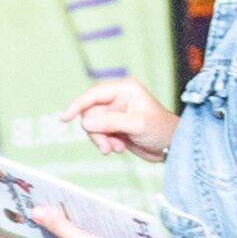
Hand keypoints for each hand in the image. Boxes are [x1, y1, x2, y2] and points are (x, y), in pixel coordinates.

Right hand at [60, 76, 175, 161]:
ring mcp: (115, 113)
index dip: (78, 105)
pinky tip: (118, 148)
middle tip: (105, 146)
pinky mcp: (114, 126)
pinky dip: (105, 143)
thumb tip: (86, 123)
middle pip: (90, 113)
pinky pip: (98, 134)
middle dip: (96, 131)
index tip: (65, 117)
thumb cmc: (161, 130)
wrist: (171, 146)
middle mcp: (118, 98)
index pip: (94, 94)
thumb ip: (111, 122)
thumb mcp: (137, 125)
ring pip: (92, 126)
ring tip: (114, 148)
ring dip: (101, 140)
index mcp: (125, 89)